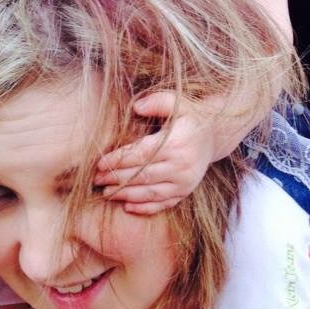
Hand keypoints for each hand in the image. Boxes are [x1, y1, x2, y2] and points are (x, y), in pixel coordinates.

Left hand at [95, 91, 248, 214]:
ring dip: (125, 195)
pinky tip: (127, 206)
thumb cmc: (189, 115)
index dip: (118, 161)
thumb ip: (156, 101)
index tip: (99, 164)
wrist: (214, 134)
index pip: (141, 155)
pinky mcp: (186, 191)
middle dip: (116, 179)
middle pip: (142, 176)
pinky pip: (164, 203)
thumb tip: (135, 107)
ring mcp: (185, 182)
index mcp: (177, 144)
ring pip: (150, 193)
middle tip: (95, 180)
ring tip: (105, 193)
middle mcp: (182, 166)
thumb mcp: (176, 101)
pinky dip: (145, 207)